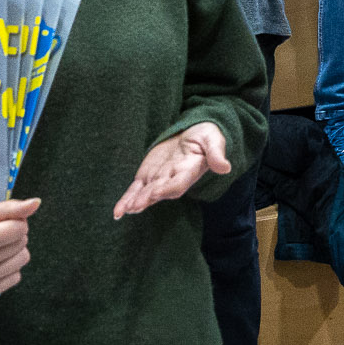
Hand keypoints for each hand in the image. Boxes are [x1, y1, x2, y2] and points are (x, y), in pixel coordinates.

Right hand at [0, 197, 38, 298]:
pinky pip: (16, 277)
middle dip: (14, 234)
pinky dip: (9, 267)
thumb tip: (35, 203)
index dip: (15, 221)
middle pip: (22, 243)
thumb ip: (9, 208)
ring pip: (22, 259)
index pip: (18, 229)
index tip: (3, 221)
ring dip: (14, 250)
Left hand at [113, 121, 230, 218]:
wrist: (194, 132)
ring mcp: (159, 179)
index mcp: (189, 170)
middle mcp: (174, 178)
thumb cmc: (206, 135)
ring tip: (124, 210)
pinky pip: (136, 190)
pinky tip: (118, 211)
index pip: (178, 183)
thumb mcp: (213, 139)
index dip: (167, 188)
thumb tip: (225, 167)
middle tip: (136, 205)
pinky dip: (127, 200)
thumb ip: (216, 152)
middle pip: (160, 191)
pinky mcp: (148, 176)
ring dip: (135, 202)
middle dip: (147, 198)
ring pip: (145, 193)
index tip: (156, 192)